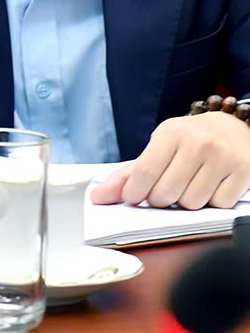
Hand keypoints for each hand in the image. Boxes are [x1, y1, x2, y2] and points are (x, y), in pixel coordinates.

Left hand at [88, 112, 249, 209]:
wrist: (233, 127)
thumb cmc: (190, 140)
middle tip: (164, 190)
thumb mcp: (159, 146)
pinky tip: (211, 185)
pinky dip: (211, 202)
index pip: (144, 172)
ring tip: (189, 184)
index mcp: (171, 133)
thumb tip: (98, 197)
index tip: (133, 198)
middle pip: (167, 192)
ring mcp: (224, 157)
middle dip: (160, 199)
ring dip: (186, 202)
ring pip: (192, 203)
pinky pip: (218, 205)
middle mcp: (199, 143)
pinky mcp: (244, 171)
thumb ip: (128, 173)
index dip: (134, 193)